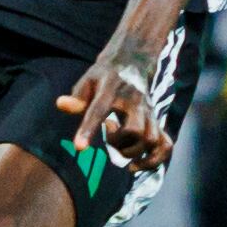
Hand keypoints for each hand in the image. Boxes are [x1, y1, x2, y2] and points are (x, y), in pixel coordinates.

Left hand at [58, 44, 171, 168]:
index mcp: (112, 90)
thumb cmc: (103, 77)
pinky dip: (154, 160)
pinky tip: (137, 164)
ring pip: (151, 140)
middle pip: (135, 131)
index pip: (100, 110)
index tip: (80, 148)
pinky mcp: (157, 121)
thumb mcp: (88, 81)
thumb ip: (77, 97)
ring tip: (121, 147)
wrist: (133, 62)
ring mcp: (149, 113)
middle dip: (120, 143)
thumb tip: (60, 104)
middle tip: (109, 137)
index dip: (89, 129)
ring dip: (134, 152)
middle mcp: (135, 102)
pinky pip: (165, 145)